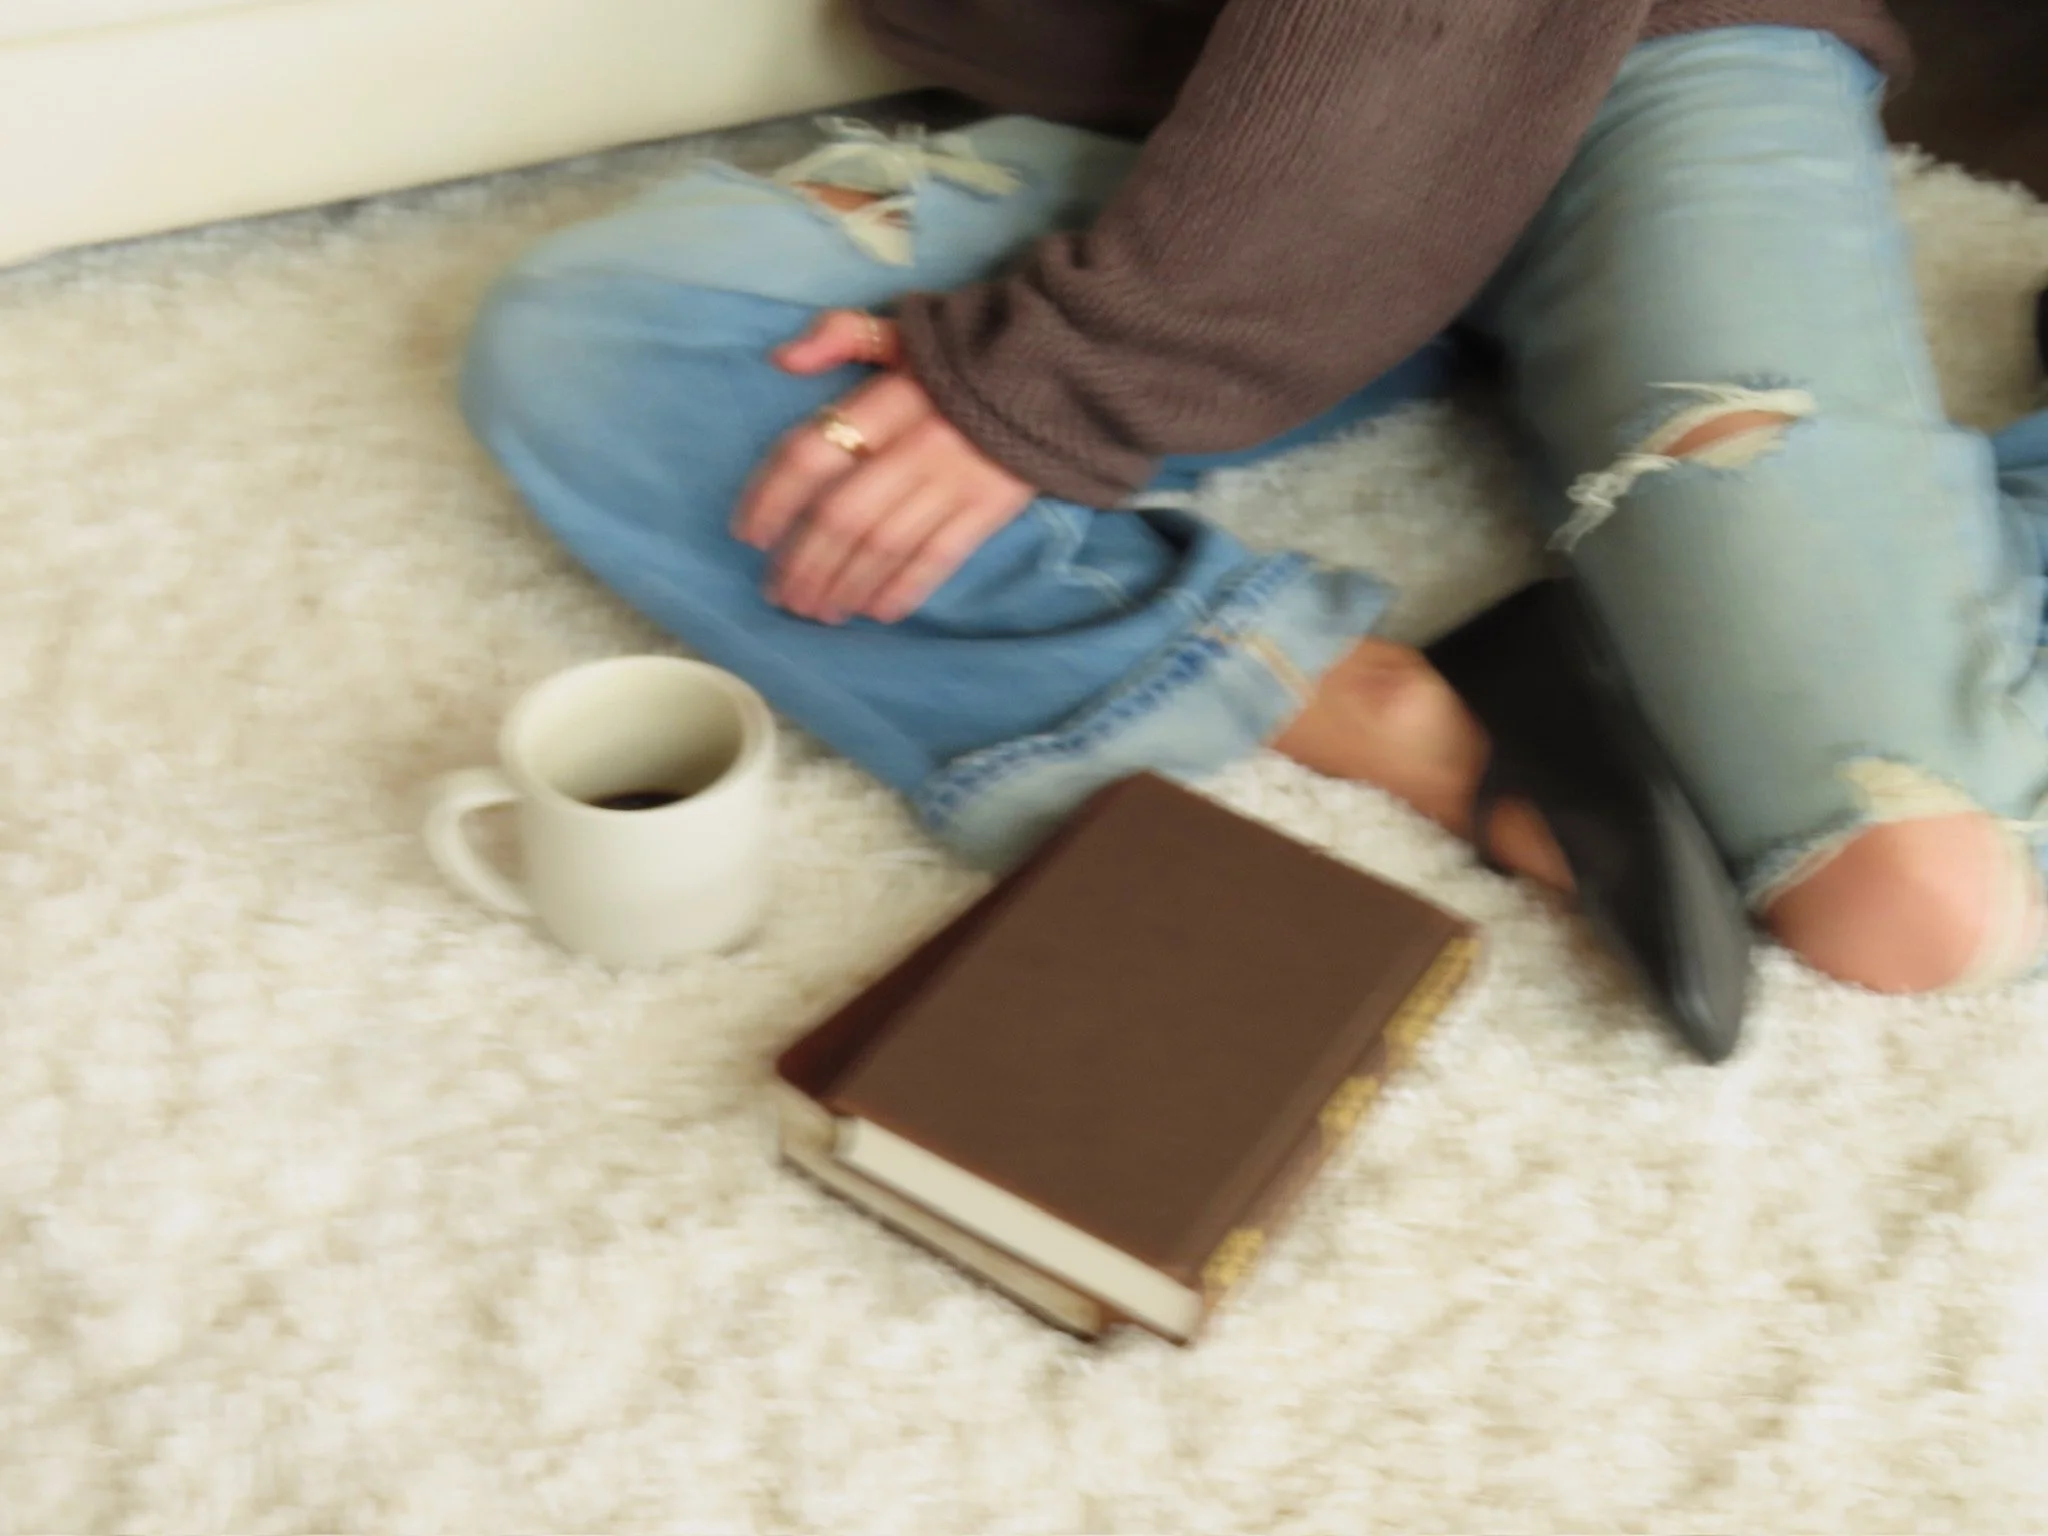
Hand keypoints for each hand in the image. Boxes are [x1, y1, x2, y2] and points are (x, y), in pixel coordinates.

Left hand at [735, 311, 1036, 624]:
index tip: (748, 535)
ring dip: (844, 584)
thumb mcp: (904, 330)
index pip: (812, 453)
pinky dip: (905, 587)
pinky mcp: (991, 507)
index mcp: (888, 398)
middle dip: (805, 562)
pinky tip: (876, 610)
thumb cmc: (970, 353)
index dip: (771, 498)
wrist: (1063, 368)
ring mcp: (956, 480)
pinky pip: (940, 556)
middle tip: (781, 594)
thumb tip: (783, 358)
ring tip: (818, 611)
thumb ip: (842, 334)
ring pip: (885, 545)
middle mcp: (915, 444)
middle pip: (843, 516)